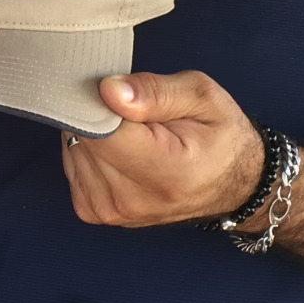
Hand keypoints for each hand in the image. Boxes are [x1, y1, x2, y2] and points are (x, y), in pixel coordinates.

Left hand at [62, 70, 262, 227]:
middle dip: (100, 113)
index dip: (103, 101)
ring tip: (132, 133)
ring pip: (73, 148)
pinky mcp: (96, 211)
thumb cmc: (219, 137)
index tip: (121, 93)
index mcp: (166, 171)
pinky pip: (71, 165)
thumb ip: (154, 91)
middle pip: (83, 137)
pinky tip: (118, 149)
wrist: (231, 185)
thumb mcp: (202, 97)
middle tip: (134, 113)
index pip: (101, 129)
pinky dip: (88, 151)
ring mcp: (112, 210)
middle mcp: (133, 199)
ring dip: (93, 132)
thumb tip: (108, 91)